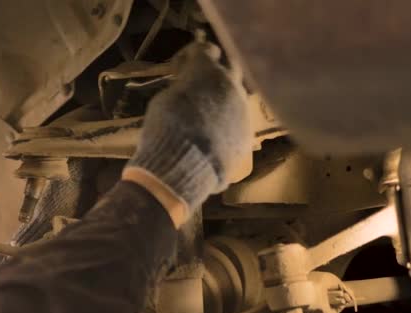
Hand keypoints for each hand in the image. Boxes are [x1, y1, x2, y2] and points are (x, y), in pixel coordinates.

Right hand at [122, 40, 250, 226]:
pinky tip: (213, 136)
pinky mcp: (246, 135)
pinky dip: (226, 124)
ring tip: (207, 113)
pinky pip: (237, 123)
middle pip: (230, 68)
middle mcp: (231, 85)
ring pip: (236, 97)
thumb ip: (181, 88)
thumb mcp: (163, 100)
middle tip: (201, 83)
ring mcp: (243, 111)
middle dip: (216, 72)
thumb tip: (186, 87)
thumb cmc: (166, 128)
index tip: (180, 67)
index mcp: (207, 71)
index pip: (205, 50)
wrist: (184, 165)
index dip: (191, 55)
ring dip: (223, 100)